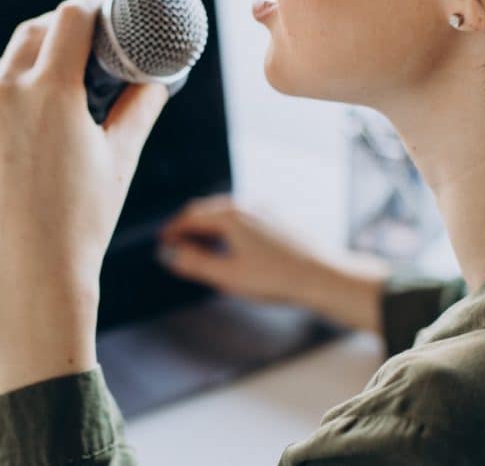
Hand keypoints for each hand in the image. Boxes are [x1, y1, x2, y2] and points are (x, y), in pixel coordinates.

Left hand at [0, 0, 168, 396]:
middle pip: (31, 33)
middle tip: (86, 42)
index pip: (69, 18)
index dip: (91, 3)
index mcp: (48, 91)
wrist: (29, 279)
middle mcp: (2, 95)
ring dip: (31, 67)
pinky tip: (29, 130)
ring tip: (59, 92)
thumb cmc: (81, 223)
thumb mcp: (120, 159)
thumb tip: (156, 82)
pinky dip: (6, 103)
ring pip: (3, 70)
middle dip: (60, 29)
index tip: (104, 4)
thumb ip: (141, 109)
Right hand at [158, 194, 390, 331]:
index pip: (191, 216)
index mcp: (230, 215)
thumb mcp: (227, 276)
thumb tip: (168, 253)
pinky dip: (228, 227)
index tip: (163, 242)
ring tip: (202, 247)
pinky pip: (244, 216)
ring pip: (227, 212)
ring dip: (209, 226)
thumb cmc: (275, 278)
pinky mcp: (278, 217)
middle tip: (177, 244)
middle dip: (189, 226)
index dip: (173, 230)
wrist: (322, 275)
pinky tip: (232, 246)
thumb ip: (194, 263)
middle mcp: (246, 204)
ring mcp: (265, 208)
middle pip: (208, 209)